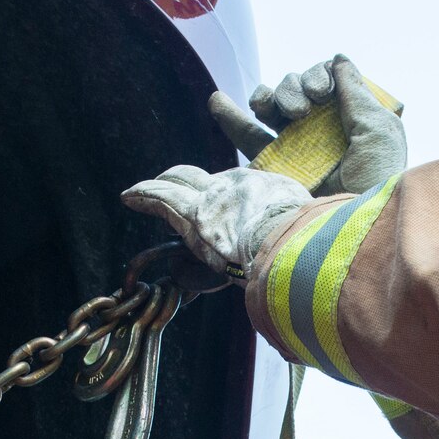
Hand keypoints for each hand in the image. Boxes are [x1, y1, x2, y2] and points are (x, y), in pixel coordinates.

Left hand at [120, 165, 311, 280]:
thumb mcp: (302, 229)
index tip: (212, 192)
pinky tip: (129, 196)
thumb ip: (285, 239)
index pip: (232, 185)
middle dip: (182, 179)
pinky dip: (144, 195)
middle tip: (171, 183)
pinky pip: (162, 199)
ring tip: (140, 191)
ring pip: (177, 185)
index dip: (217, 188)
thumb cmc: (309, 245)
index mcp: (260, 190)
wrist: (301, 243)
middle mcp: (234, 188)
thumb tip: (279, 260)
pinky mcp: (193, 216)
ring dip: (159, 187)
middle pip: (200, 178)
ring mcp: (212, 200)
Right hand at [209, 54, 406, 195]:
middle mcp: (321, 130)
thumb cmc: (375, 180)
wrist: (349, 226)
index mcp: (351, 120)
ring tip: (286, 113)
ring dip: (273, 95)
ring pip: (273, 103)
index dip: (321, 76)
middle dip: (298, 85)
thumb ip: (358, 93)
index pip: (327, 80)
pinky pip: (246, 134)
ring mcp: (294, 147)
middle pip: (297, 87)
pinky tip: (219, 100)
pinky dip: (231, 114)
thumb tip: (337, 59)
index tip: (323, 91)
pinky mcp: (270, 164)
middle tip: (305, 109)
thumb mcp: (379, 131)